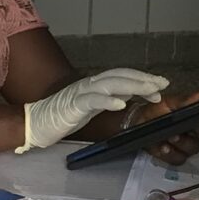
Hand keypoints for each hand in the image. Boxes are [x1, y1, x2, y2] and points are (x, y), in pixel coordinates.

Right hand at [21, 68, 168, 151]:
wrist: (35, 123)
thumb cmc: (62, 117)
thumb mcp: (92, 107)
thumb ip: (109, 98)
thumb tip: (130, 94)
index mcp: (94, 85)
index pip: (123, 76)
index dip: (142, 77)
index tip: (161, 84)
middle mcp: (89, 84)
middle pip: (120, 76)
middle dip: (144, 79)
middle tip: (163, 84)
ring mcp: (81, 93)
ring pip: (110, 84)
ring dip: (133, 85)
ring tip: (151, 91)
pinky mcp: (72, 106)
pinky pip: (92, 100)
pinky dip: (108, 100)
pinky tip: (122, 104)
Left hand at [130, 88, 198, 164]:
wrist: (140, 120)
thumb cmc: (157, 110)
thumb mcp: (169, 102)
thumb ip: (185, 101)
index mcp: (197, 120)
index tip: (198, 125)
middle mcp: (195, 135)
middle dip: (189, 138)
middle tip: (177, 133)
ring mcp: (186, 147)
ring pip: (189, 151)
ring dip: (178, 145)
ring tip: (168, 138)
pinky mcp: (175, 156)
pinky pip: (177, 158)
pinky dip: (170, 154)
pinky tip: (163, 147)